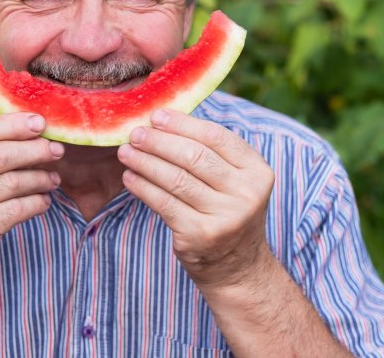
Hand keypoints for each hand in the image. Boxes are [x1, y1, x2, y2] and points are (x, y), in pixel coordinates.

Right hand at [0, 112, 63, 289]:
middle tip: (56, 150)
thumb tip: (27, 124)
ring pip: (13, 182)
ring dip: (40, 178)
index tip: (39, 123)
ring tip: (52, 178)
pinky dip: (37, 202)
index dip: (12, 124)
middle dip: (34, 150)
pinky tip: (43, 200)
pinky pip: (19, 208)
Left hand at [117, 109, 274, 290]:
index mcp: (258, 172)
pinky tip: (130, 177)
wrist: (237, 267)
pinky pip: (164, 203)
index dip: (183, 124)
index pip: (217, 137)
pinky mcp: (200, 235)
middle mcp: (246, 194)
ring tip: (126, 152)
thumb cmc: (227, 212)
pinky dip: (143, 187)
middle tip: (135, 133)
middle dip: (159, 141)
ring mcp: (224, 217)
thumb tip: (164, 121)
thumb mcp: (235, 182)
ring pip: (176, 179)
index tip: (156, 116)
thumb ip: (212, 153)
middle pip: (194, 156)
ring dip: (145, 162)